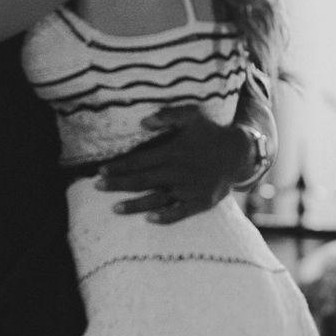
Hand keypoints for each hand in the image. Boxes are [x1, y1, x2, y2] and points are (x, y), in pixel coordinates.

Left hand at [95, 106, 254, 223]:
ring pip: (157, 199)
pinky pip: (180, 212)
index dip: (119, 166)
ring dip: (135, 204)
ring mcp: (189, 189)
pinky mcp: (200, 201)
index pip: (139, 161)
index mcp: (173, 152)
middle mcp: (178, 172)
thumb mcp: (192, 115)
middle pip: (142, 181)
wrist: (239, 153)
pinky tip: (149, 219)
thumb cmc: (211, 132)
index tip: (101, 171)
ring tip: (115, 209)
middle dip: (118, 184)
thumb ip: (167, 116)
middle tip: (96, 188)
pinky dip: (165, 216)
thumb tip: (142, 122)